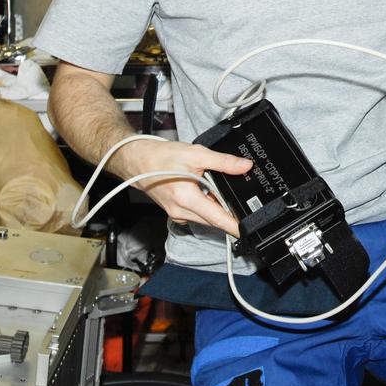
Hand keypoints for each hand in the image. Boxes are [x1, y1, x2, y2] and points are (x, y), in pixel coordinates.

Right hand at [118, 138, 251, 236]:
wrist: (137, 160)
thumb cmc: (160, 157)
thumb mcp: (196, 154)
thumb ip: (223, 162)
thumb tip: (244, 166)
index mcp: (187, 199)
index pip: (218, 219)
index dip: (235, 226)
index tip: (248, 231)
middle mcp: (181, 211)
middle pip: (213, 219)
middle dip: (227, 211)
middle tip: (236, 196)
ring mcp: (177, 214)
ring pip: (205, 216)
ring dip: (214, 206)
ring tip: (211, 185)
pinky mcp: (175, 212)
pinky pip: (196, 213)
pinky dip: (204, 205)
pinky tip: (202, 189)